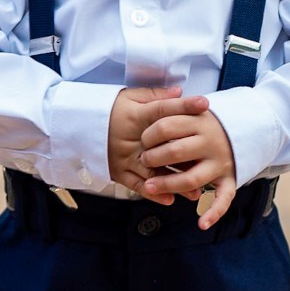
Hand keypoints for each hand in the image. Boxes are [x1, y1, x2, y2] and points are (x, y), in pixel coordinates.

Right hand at [107, 87, 207, 201]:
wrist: (79, 124)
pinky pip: (137, 185)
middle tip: (210, 156)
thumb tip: (179, 91)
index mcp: (136, 116)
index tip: (204, 103)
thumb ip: (154, 96)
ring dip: (175, 182)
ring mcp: (124, 157)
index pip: (163, 109)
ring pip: (153, 172)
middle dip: (186, 154)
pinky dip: (153, 193)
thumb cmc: (110, 109)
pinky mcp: (118, 171)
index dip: (184, 106)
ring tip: (196, 190)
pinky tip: (169, 199)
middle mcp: (132, 138)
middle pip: (163, 147)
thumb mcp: (129, 97)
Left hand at [138, 103, 237, 230]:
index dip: (149, 135)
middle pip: (175, 152)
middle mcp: (210, 142)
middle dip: (154, 158)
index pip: (166, 127)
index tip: (143, 139)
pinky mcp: (229, 179)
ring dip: (168, 184)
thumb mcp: (195, 108)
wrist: (250, 125)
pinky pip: (223, 198)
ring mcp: (220, 163)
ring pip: (191, 178)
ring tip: (150, 186)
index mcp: (199, 122)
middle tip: (144, 160)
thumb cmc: (210, 120)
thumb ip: (176, 104)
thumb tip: (168, 93)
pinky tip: (201, 224)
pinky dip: (214, 212)